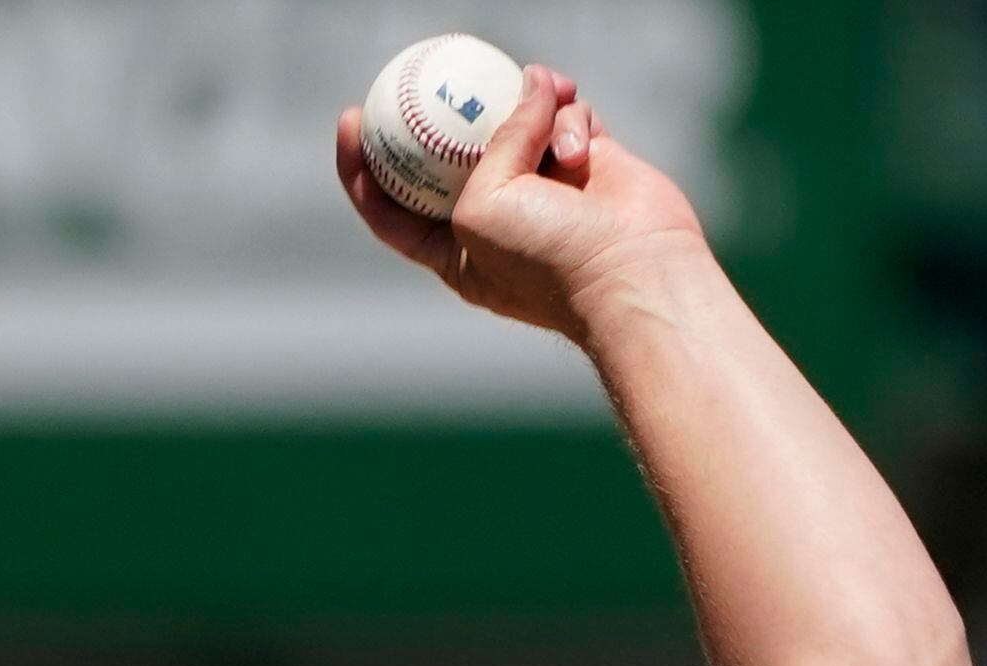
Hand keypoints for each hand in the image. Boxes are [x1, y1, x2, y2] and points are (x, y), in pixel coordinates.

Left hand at [333, 64, 709, 343]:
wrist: (635, 272)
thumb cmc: (549, 259)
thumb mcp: (484, 206)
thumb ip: (491, 145)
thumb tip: (528, 89)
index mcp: (452, 247)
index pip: (391, 208)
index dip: (362, 167)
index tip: (350, 120)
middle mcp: (495, 216)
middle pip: (453, 152)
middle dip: (449, 111)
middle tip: (432, 72)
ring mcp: (541, 187)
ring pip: (516, 120)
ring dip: (528, 102)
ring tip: (546, 90)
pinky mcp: (586, 161)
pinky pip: (565, 115)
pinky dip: (569, 116)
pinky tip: (577, 133)